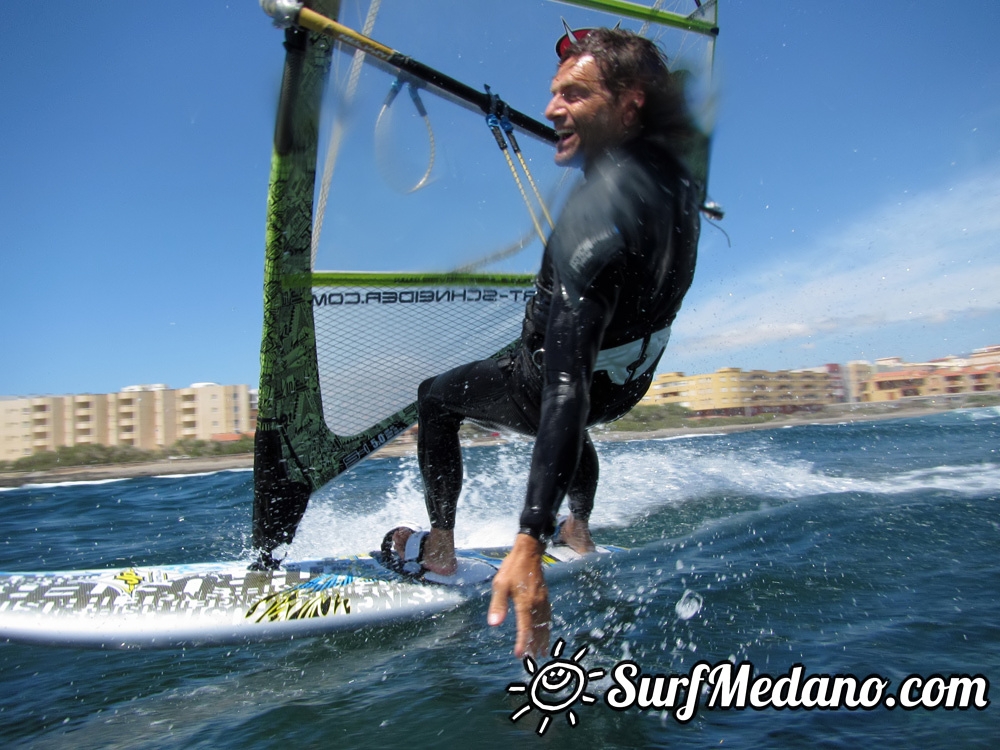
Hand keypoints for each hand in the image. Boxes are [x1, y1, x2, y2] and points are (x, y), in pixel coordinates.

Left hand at [487, 533, 550, 658]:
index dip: (522, 643)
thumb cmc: (512, 568)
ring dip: (543, 639)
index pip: (524, 628)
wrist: (529, 552)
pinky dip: (547, 628)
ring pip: (544, 625)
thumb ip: (498, 605)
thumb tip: (494, 624)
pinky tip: (545, 632)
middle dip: (534, 646)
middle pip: (537, 630)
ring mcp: (543, 600)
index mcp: (525, 603)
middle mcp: (537, 604)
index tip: (519, 656)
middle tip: (533, 661)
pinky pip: (547, 617)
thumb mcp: (500, 584)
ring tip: (542, 653)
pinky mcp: (545, 597)